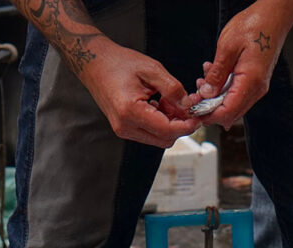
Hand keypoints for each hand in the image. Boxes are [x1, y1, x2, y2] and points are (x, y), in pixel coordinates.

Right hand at [80, 38, 199, 147]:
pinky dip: (161, 123)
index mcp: (130, 111)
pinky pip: (150, 133)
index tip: (198, 117)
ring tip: (169, 101)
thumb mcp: (151, 69)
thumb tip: (189, 105)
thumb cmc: (119, 63)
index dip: (186, 126)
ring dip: (171, 124)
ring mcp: (124, 130)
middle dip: (180, 125)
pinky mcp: (125, 129)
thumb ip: (173, 89)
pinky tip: (160, 105)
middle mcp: (125, 126)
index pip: (166, 130)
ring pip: (159, 138)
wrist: (94, 63)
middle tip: (185, 105)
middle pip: (164, 139)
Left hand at [193, 0, 292, 128]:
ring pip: (233, 104)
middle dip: (210, 109)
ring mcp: (258, 86)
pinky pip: (237, 94)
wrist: (273, 17)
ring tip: (202, 82)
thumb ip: (217, 73)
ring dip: (215, 99)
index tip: (194, 110)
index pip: (228, 111)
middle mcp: (257, 89)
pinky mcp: (256, 81)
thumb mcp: (227, 47)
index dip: (209, 115)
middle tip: (194, 97)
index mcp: (250, 82)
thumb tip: (206, 93)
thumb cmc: (254, 26)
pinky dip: (223, 91)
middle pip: (231, 113)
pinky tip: (213, 77)